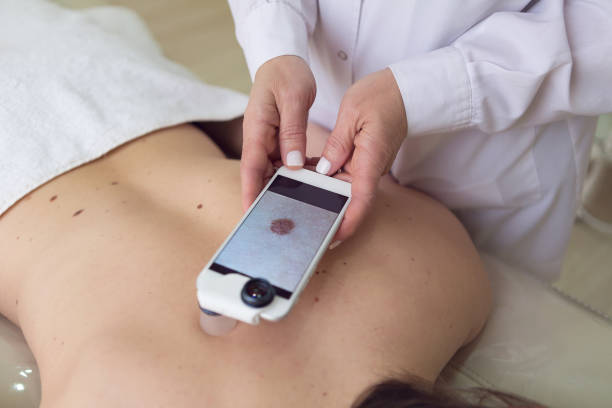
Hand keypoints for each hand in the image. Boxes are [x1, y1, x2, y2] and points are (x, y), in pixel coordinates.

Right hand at [241, 56, 315, 210]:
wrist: (283, 60)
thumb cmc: (286, 75)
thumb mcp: (293, 99)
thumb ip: (292, 132)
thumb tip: (293, 163)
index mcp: (256, 129)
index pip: (251, 168)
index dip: (251, 193)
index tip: (251, 214)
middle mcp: (259, 139)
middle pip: (260, 176)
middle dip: (266, 198)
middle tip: (280, 222)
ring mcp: (267, 140)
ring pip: (274, 171)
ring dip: (284, 188)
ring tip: (299, 210)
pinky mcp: (278, 140)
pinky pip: (284, 162)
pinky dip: (295, 173)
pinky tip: (311, 184)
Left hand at [317, 68, 406, 241]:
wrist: (407, 90)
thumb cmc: (383, 96)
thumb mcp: (353, 113)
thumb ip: (337, 144)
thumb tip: (324, 170)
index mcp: (370, 159)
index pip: (360, 200)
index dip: (348, 222)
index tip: (333, 236)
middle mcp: (370, 168)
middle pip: (349, 200)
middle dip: (328, 213)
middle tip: (301, 219)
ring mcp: (367, 165)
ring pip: (343, 187)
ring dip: (323, 193)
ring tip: (295, 193)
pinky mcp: (363, 159)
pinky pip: (343, 174)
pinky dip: (326, 175)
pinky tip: (305, 171)